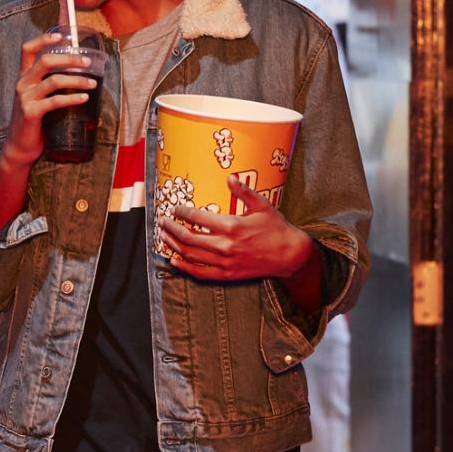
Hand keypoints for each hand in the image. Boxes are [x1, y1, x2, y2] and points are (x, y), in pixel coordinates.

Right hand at [2, 30, 96, 169]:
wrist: (19, 147)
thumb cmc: (33, 121)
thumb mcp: (37, 98)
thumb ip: (49, 85)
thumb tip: (78, 75)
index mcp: (23, 77)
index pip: (27, 49)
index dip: (43, 39)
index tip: (62, 37)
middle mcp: (22, 84)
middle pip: (45, 60)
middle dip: (70, 59)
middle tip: (88, 62)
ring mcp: (25, 98)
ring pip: (54, 80)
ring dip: (77, 80)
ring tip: (93, 83)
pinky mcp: (31, 113)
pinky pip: (55, 101)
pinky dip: (72, 98)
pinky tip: (84, 98)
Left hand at [157, 175, 313, 281]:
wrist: (290, 255)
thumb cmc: (276, 228)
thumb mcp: (262, 205)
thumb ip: (244, 191)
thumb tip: (230, 177)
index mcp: (231, 226)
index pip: (197, 217)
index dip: (181, 212)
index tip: (174, 208)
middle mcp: (225, 245)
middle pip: (188, 237)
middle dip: (171, 228)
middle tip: (162, 221)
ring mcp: (224, 262)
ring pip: (190, 255)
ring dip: (173, 245)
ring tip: (163, 237)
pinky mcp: (227, 274)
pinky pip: (200, 273)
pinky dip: (184, 267)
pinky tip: (174, 260)